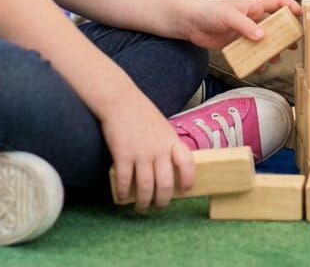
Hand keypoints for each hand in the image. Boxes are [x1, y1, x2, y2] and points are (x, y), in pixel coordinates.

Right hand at [103, 91, 194, 211]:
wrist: (120, 101)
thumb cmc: (141, 113)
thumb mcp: (163, 126)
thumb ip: (167, 145)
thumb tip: (170, 166)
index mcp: (171, 140)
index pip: (187, 162)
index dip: (189, 178)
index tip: (186, 190)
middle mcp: (159, 149)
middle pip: (165, 183)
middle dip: (163, 200)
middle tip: (159, 207)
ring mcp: (141, 154)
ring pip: (145, 188)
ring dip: (143, 202)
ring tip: (141, 208)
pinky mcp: (122, 156)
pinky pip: (125, 182)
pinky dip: (124, 194)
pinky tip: (122, 198)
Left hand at [184, 0, 302, 50]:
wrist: (189, 23)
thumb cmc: (208, 11)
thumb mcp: (228, 16)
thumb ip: (245, 26)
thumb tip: (262, 37)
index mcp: (253, 6)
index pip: (277, 2)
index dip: (290, 6)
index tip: (301, 15)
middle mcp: (251, 18)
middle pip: (274, 23)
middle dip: (285, 32)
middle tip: (293, 44)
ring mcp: (244, 31)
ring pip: (264, 40)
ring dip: (272, 48)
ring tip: (277, 57)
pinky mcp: (236, 43)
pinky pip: (251, 51)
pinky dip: (257, 59)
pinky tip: (260, 66)